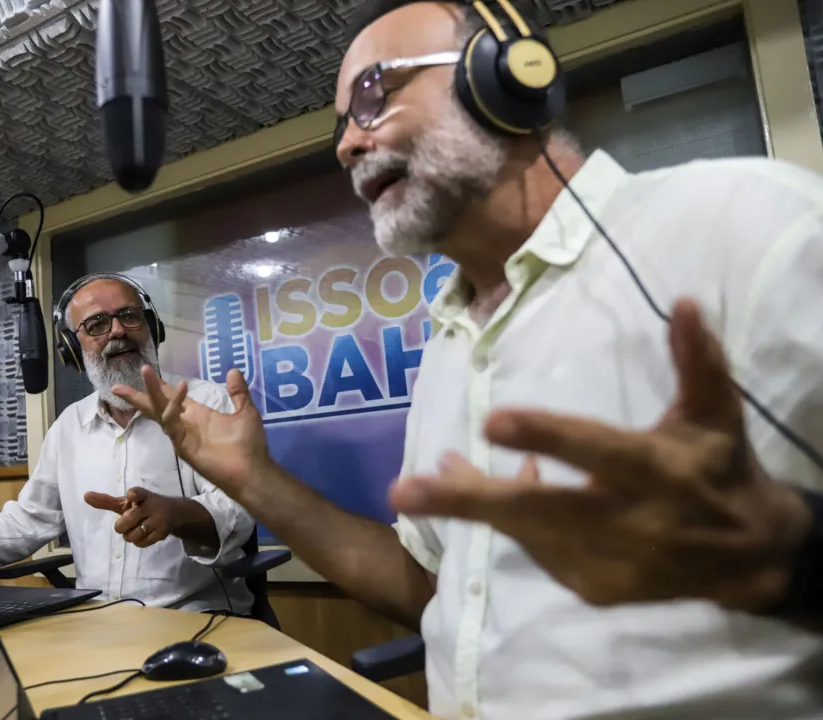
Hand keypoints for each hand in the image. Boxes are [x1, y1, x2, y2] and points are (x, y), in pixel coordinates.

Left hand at [84, 487, 176, 547]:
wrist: (173, 513)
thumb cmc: (143, 506)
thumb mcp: (127, 502)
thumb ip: (106, 501)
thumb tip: (85, 496)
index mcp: (142, 495)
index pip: (139, 493)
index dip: (134, 495)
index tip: (131, 495)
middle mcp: (151, 506)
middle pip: (126, 522)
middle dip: (121, 526)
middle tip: (128, 522)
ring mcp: (158, 521)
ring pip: (131, 536)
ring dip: (129, 535)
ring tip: (136, 528)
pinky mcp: (161, 534)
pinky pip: (140, 543)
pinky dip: (138, 541)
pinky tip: (144, 534)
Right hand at [112, 367, 270, 500]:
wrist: (253, 470)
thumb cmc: (249, 445)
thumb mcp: (245, 411)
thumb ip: (238, 392)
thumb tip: (232, 370)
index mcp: (197, 416)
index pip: (171, 398)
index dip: (159, 387)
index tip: (145, 373)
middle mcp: (185, 424)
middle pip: (156, 406)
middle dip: (138, 395)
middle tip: (116, 386)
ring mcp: (182, 435)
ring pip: (159, 410)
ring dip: (151, 391)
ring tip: (145, 371)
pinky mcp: (183, 445)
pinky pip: (172, 423)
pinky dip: (173, 406)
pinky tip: (180, 389)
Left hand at [390, 299, 811, 610]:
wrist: (749, 557)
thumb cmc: (718, 467)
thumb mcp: (715, 414)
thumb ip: (697, 361)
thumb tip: (681, 300)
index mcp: (658, 471)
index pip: (599, 451)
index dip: (549, 437)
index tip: (493, 420)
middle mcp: (631, 524)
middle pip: (543, 512)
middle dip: (471, 502)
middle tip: (403, 493)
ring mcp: (610, 563)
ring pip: (527, 534)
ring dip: (470, 506)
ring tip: (414, 487)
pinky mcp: (596, 588)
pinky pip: (538, 551)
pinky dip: (507, 521)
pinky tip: (481, 490)